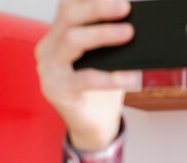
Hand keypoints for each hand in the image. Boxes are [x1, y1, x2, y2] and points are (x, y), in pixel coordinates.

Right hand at [35, 0, 138, 149]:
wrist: (94, 126)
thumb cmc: (102, 91)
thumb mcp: (108, 60)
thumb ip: (115, 42)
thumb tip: (136, 24)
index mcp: (59, 35)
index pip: (70, 6)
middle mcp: (49, 48)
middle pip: (69, 17)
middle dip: (98, 8)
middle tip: (125, 7)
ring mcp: (49, 68)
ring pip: (72, 40)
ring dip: (103, 34)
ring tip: (129, 34)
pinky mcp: (57, 90)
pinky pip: (85, 79)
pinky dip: (109, 76)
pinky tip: (130, 77)